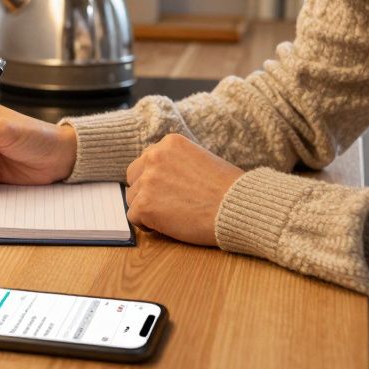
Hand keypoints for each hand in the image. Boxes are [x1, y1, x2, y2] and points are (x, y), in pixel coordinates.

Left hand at [125, 134, 243, 245]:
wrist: (237, 207)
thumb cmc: (228, 188)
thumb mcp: (201, 159)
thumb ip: (177, 162)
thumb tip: (162, 176)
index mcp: (169, 143)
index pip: (147, 160)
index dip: (155, 177)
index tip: (167, 189)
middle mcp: (154, 156)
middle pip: (134, 176)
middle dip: (145, 190)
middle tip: (164, 204)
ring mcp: (148, 180)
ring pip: (132, 197)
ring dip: (146, 208)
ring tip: (170, 216)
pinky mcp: (145, 205)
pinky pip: (133, 216)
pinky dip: (146, 224)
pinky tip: (165, 225)